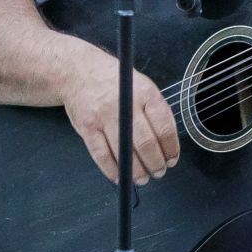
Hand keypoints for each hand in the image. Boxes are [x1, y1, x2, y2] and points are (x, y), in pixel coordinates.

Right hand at [57, 44, 179, 185]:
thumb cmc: (116, 83)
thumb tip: (168, 143)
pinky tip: (120, 176)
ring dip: (136, 170)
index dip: (171, 148)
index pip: (164, 126)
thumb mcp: (143, 86)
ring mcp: (104, 117)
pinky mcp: (87, 127)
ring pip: (124, 151)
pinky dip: (111, 169)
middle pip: (145, 142)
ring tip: (143, 178)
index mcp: (145, 93)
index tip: (172, 159)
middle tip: (159, 172)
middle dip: (155, 162)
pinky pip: (101, 154)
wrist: (79, 73)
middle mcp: (125, 104)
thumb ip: (156, 111)